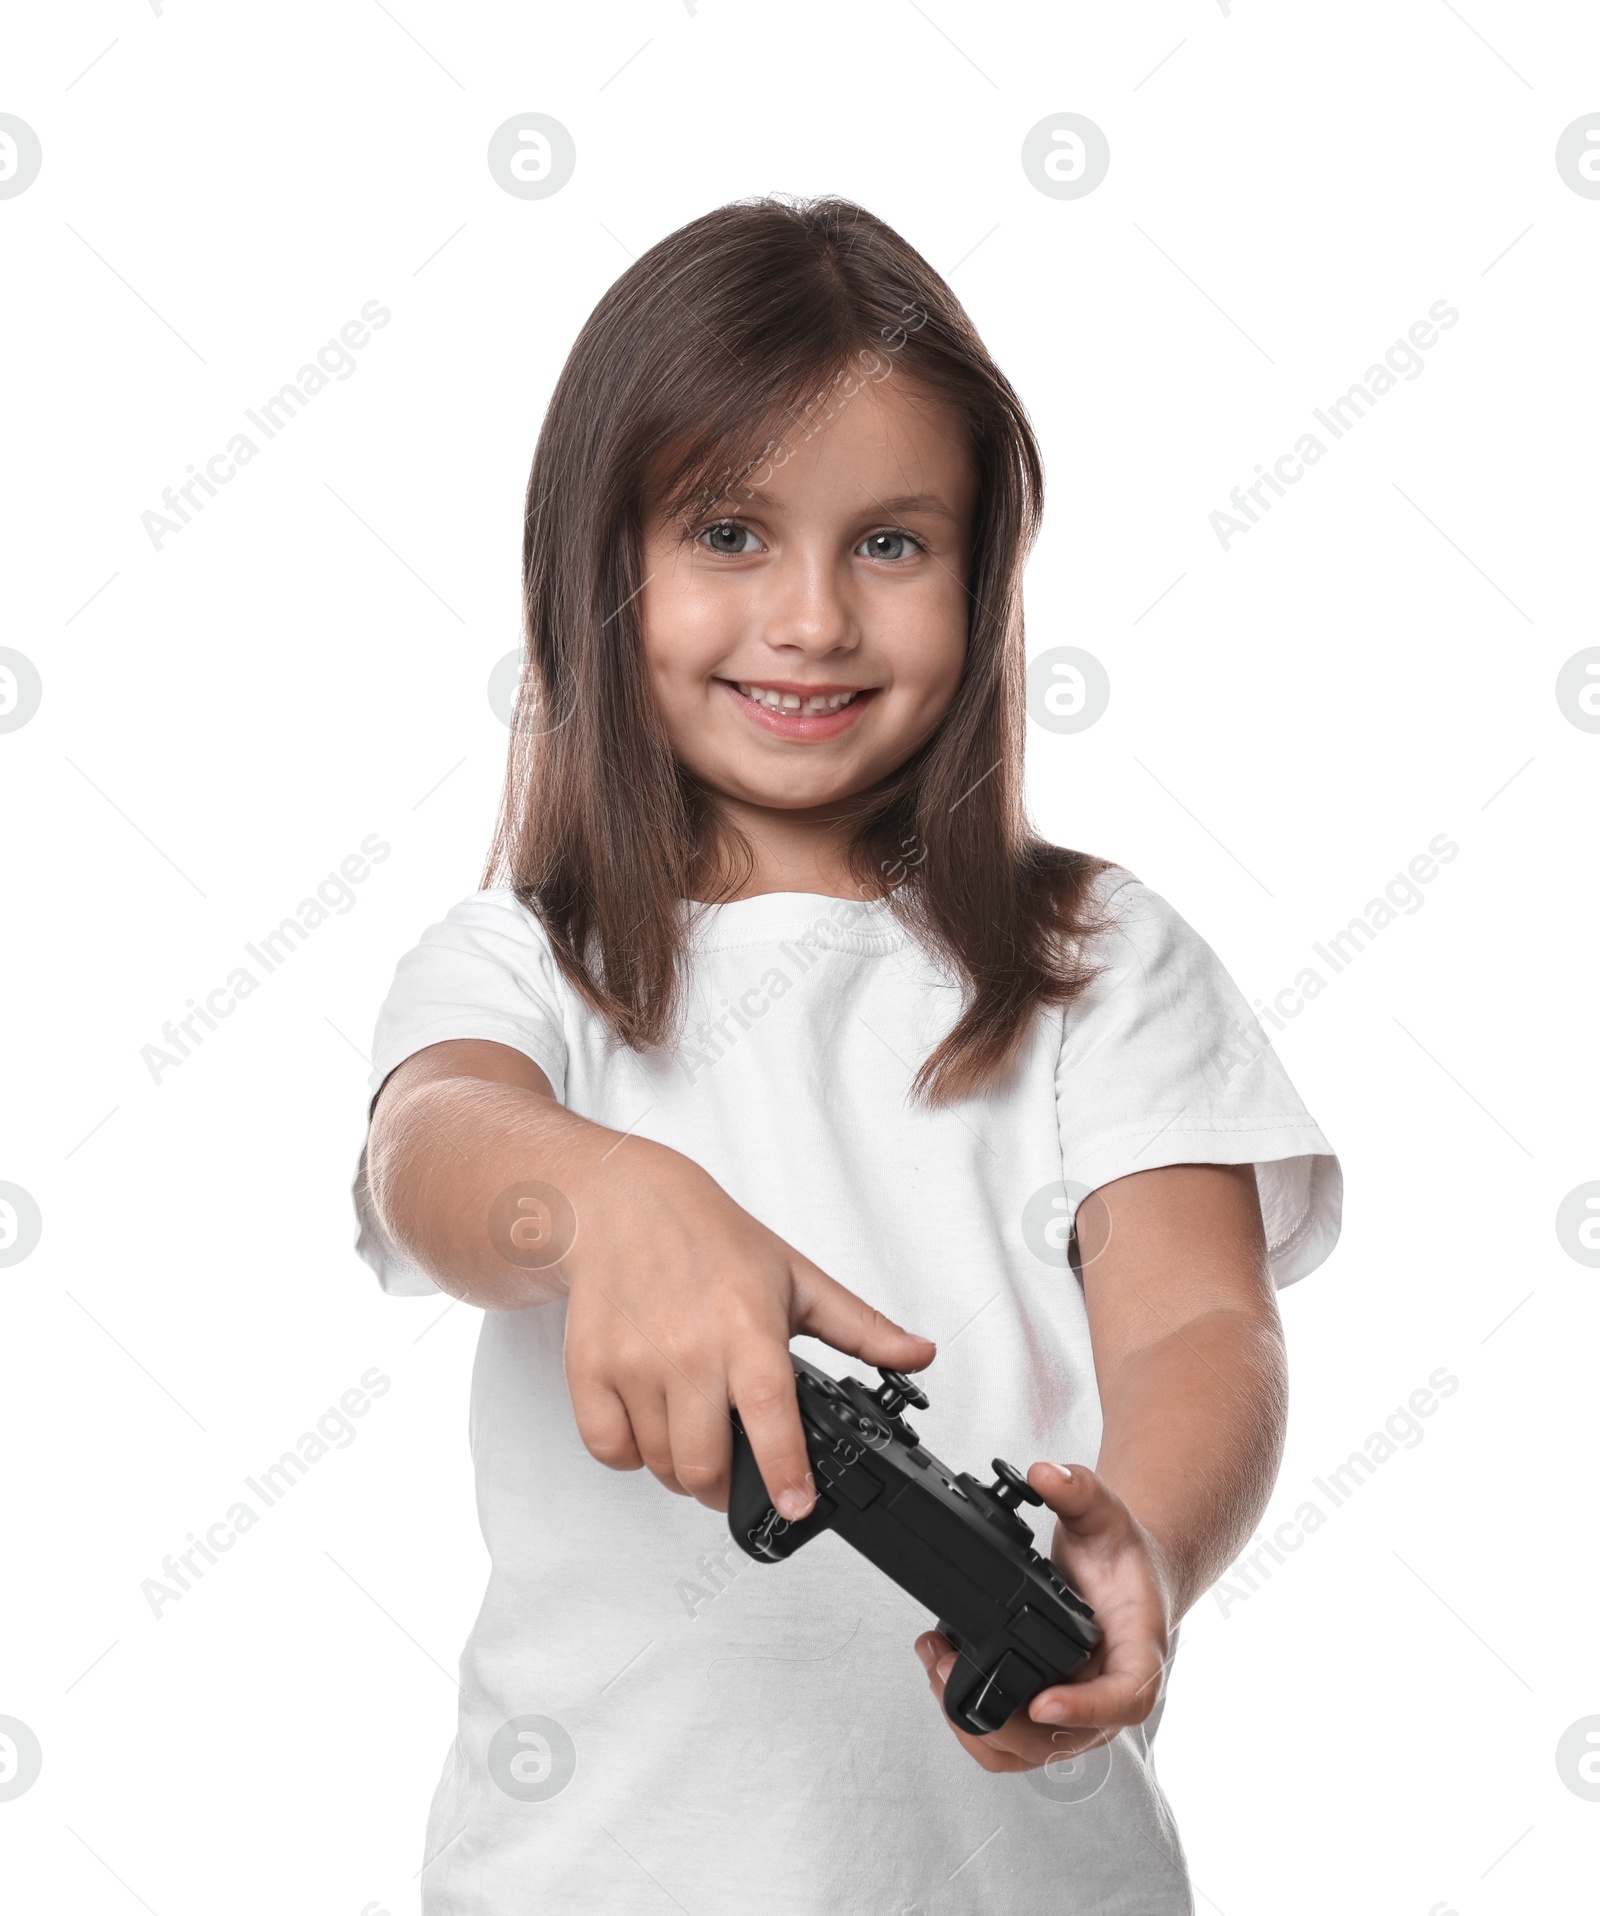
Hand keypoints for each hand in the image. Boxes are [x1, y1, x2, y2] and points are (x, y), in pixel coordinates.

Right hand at [562, 1138, 933, 1516]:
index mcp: (747, 1327)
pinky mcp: (588, 1370)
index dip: (785, 1472)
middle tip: (738, 1473)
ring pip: (659, 1464)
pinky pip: (608, 1449)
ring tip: (697, 1436)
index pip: (769, 1414)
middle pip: (704, 1463)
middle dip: (726, 1488)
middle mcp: (688, 1350)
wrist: (622, 1203)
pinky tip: (650, 1426)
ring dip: (681, 1472)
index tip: (797, 1506)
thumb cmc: (710, 1239)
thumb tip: (918, 1355)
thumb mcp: (796, 1275)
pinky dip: (630, 1455)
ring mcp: (633, 1363)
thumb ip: (860, 1326)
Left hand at [913, 1463, 1171, 1771]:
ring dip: (973, 1722)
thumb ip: (1079, 1490)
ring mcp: (1077, 1711)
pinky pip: (1008, 1739)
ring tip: (934, 1659)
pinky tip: (944, 1668)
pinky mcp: (1047, 1713)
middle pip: (1061, 1740)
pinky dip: (971, 1717)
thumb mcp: (1106, 1513)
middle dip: (999, 1716)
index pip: (1125, 1699)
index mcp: (1138, 1653)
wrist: (1125, 1577)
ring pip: (1026, 1751)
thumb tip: (1044, 1473)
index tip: (1042, 1700)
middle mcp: (1108, 1694)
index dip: (1084, 1709)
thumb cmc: (1123, 1555)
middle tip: (946, 1663)